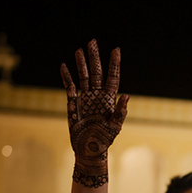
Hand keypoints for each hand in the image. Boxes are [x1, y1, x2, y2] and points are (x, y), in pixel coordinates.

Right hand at [60, 40, 128, 185]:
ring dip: (82, 64)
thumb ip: (121, 112)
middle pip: (96, 73)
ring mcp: (85, 99)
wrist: (89, 151)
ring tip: (80, 50)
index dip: (114, 64)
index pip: (113, 78)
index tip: (116, 50)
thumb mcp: (115, 127)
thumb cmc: (105, 141)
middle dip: (95, 57)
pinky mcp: (73, 104)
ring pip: (83, 77)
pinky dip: (67, 77)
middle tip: (93, 41)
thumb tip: (127, 96)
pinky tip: (64, 66)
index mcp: (109, 100)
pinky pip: (70, 87)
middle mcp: (97, 96)